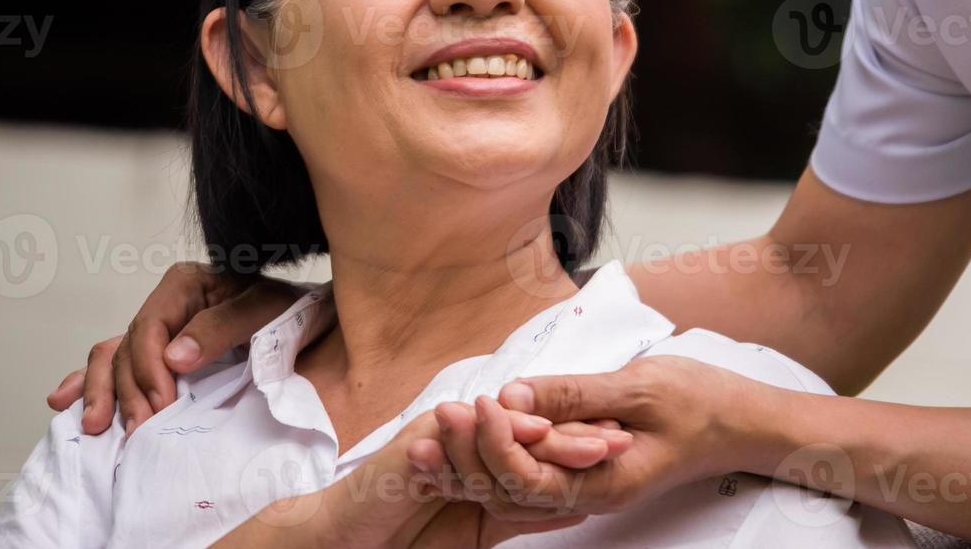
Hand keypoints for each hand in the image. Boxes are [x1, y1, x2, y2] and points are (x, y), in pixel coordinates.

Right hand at [46, 262, 304, 435]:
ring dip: (101, 392)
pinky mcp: (158, 354)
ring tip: (96, 425)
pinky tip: (66, 400)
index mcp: (186, 284)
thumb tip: (175, 357)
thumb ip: (224, 325)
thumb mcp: (266, 308)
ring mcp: (159, 330)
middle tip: (139, 430)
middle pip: (127, 348)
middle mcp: (166, 305)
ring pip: (112, 357)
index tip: (162, 404)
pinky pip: (113, 363)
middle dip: (128, 391)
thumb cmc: (289, 307)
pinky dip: (87, 382)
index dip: (148, 368)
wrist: (307, 316)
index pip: (149, 327)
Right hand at [216, 410, 587, 547]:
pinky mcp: (417, 449)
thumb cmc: (408, 531)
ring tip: (593, 441)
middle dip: (576, 435)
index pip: (537, 445)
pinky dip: (497, 436)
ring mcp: (441, 438)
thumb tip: (578, 506)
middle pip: (528, 432)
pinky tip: (530, 432)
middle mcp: (465, 438)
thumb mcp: (480, 524)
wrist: (346, 541)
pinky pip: (463, 441)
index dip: (578, 446)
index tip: (625, 448)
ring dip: (552, 435)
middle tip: (623, 437)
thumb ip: (523, 510)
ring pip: (504, 433)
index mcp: (482, 453)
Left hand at [412, 356, 748, 518]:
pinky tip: (477, 430)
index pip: (528, 477)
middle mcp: (588, 492)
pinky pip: (531, 470)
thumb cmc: (702, 403)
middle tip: (441, 414)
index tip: (480, 401)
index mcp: (603, 481)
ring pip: (514, 485)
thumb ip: (575, 396)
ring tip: (440, 425)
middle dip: (470, 453)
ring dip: (476, 456)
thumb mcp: (639, 388)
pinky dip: (500, 452)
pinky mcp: (584, 466)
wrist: (742, 422)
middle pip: (510, 489)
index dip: (496, 442)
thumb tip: (514, 396)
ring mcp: (585, 483)